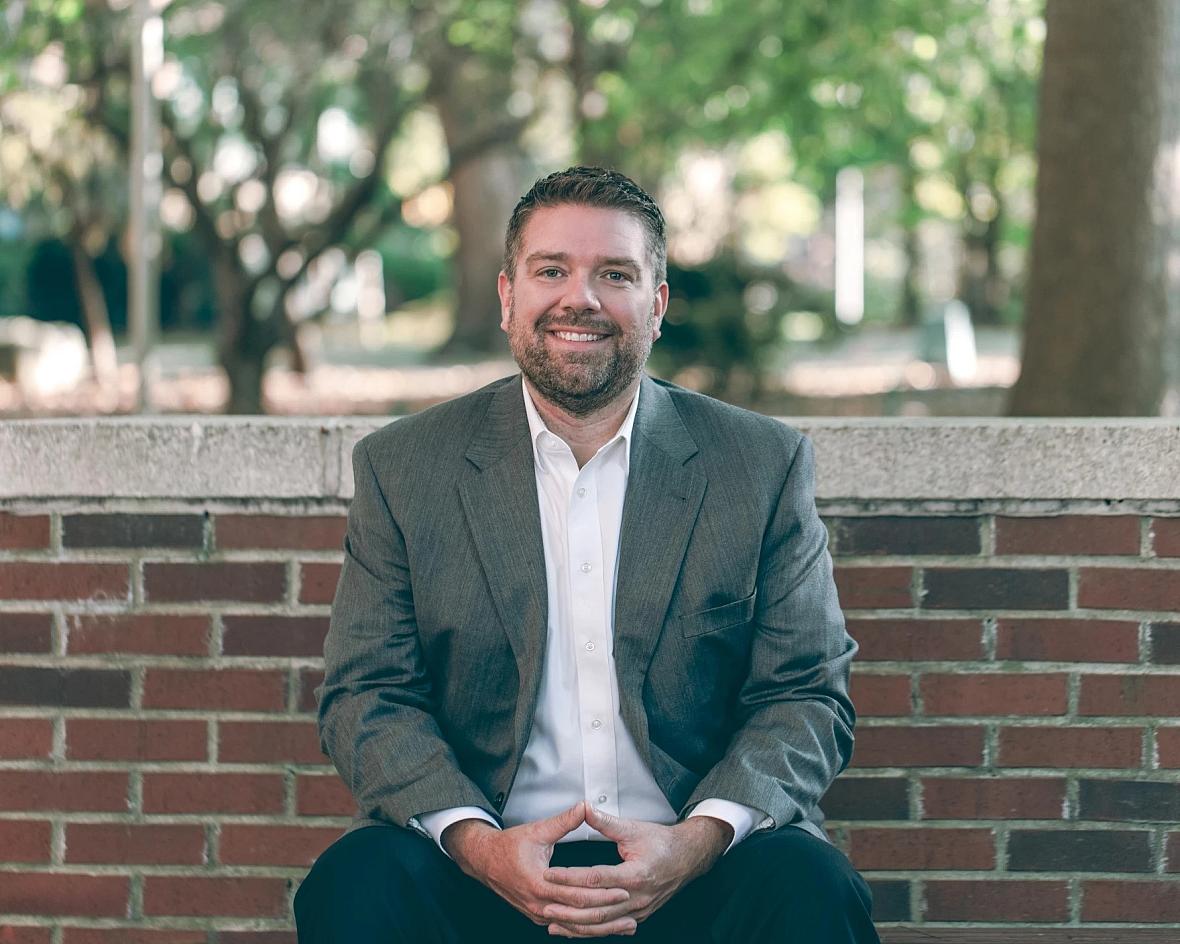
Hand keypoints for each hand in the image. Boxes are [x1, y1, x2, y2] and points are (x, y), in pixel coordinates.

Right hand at [442, 802, 631, 930]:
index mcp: (539, 883)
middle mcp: (539, 904)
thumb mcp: (538, 830)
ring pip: (574, 926)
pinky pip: (566, 926)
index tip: (624, 889)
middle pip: (579, 914)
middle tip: (632, 910)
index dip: (602, 892)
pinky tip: (604, 927)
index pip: (578, 893)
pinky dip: (586, 928)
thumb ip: (564, 821)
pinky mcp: (540, 916)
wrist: (485, 861)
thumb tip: (584, 806)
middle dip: (608, 913)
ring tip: (626, 925)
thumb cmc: (510, 845)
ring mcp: (538, 914)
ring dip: (601, 927)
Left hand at [541, 805, 731, 937]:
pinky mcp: (638, 916)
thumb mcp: (633, 829)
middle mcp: (637, 896)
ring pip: (602, 924)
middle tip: (544, 904)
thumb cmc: (661, 842)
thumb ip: (605, 822)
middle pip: (597, 908)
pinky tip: (574, 930)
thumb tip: (584, 808)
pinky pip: (611, 928)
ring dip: (576, 926)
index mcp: (635, 873)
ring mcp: (638, 910)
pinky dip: (590, 931)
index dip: (569, 876)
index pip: (595, 878)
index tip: (548, 874)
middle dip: (568, 908)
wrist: (687, 857)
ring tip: (552, 923)